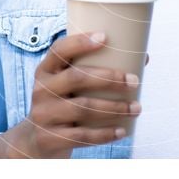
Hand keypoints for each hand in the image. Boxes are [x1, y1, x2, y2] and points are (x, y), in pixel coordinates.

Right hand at [0, 31, 140, 158]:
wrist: (36, 142)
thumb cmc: (63, 103)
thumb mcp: (69, 86)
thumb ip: (96, 71)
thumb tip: (142, 58)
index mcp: (45, 70)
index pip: (59, 50)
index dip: (80, 42)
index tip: (105, 37)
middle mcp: (40, 90)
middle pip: (76, 78)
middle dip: (109, 78)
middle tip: (135, 81)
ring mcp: (43, 115)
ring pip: (83, 108)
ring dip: (115, 108)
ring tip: (136, 108)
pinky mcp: (49, 138)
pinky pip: (81, 136)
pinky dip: (105, 134)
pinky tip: (122, 130)